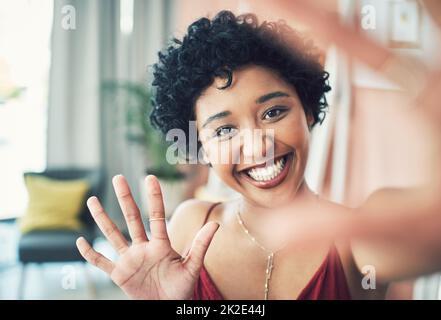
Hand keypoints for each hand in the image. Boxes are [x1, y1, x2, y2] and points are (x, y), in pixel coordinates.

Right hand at [76, 174, 218, 299]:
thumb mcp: (192, 267)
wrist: (167, 307)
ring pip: (113, 235)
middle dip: (125, 198)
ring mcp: (129, 260)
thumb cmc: (181, 289)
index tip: (150, 177)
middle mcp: (143, 248)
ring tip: (92, 200)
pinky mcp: (119, 275)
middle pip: (131, 218)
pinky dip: (90, 254)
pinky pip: (101, 263)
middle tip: (118, 177)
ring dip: (102, 218)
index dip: (154, 197)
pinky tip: (80, 241)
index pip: (156, 216)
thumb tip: (215, 224)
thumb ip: (201, 246)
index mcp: (161, 245)